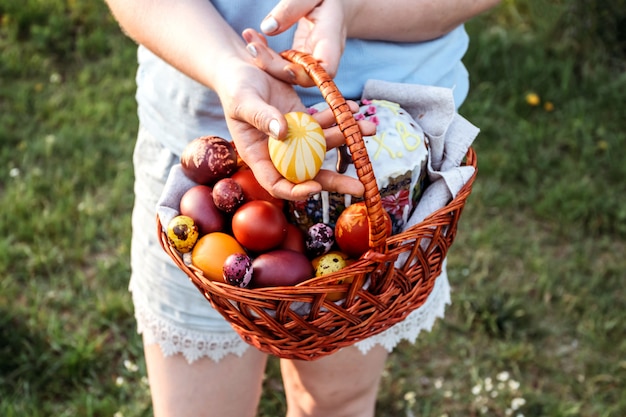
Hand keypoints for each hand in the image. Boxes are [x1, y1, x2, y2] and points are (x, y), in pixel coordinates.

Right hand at [216, 57, 373, 200]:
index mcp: (258, 157)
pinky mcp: (305, 121)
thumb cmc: (234, 86)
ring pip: (323, 146)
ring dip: (347, 138)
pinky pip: (325, 123)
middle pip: (309, 174)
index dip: (296, 190)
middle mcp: (279, 153)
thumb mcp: (243, 100)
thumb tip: (283, 133)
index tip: (315, 188)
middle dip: (336, 182)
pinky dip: (339, 116)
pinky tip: (354, 107)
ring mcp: (295, 138)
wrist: (243, 68)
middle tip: (362, 187)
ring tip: (369, 128)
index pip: (277, 183)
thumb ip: (261, 117)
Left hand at [242, 0, 346, 86]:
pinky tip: (254, 39)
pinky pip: (283, 64)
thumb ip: (291, 8)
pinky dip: (267, 55)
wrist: (335, 3)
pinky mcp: (300, 58)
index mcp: (331, 38)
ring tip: (249, 38)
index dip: (307, 75)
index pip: (327, 70)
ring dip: (266, 61)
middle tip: (252, 46)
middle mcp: (323, 55)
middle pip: (302, 76)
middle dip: (274, 67)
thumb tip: (268, 28)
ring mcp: (312, 59)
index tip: (287, 68)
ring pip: (289, 73)